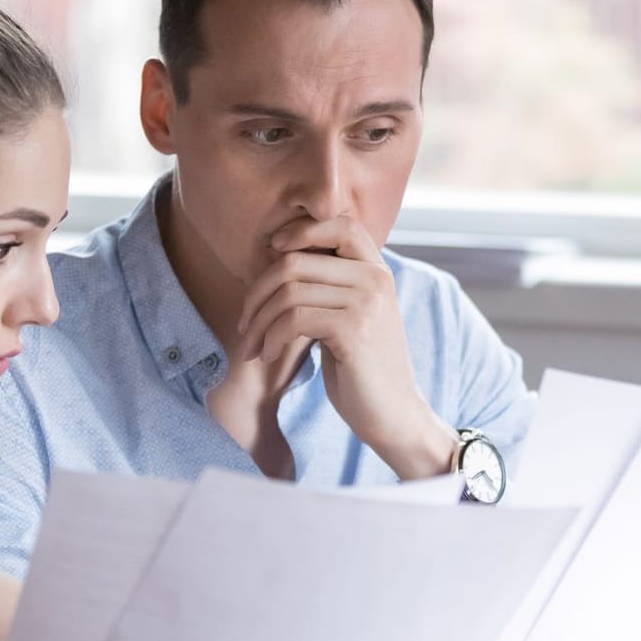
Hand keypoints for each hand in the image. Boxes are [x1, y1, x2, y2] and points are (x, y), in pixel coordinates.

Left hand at [236, 218, 454, 478]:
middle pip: (295, 261)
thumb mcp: (349, 318)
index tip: (271, 253)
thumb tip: (280, 261)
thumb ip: (329, 288)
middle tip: (247, 326)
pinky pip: (293, 319)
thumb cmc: (362, 371)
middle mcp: (375, 278)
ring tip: (254, 347)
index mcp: (377, 271)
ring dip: (259, 322)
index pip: (340, 224)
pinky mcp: (354, 328)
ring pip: (288, 291)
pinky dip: (272, 338)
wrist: (393, 415)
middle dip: (258, 293)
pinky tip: (269, 357)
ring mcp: (367, 301)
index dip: (300, 231)